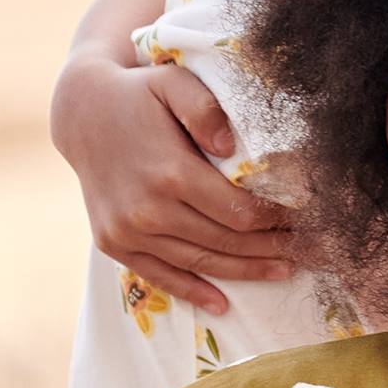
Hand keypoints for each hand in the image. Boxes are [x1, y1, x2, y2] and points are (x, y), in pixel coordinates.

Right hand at [50, 55, 295, 313]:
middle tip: (306, 250)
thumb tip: (231, 146)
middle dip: (271, 248)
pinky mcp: (114, 243)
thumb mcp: (173, 82)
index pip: (240, 212)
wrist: (81, 114)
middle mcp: (147, 209)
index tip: (303, 218)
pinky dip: (193, 292)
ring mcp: (128, 231)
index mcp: (170, 173)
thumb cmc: (140, 94)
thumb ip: (205, 109)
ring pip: (200, 261)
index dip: (276, 220)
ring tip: (282, 272)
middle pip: (226, 242)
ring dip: (245, 271)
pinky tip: (222, 304)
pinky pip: (160, 276)